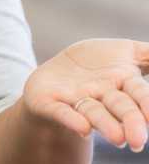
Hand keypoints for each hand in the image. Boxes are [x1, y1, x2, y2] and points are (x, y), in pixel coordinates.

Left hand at [22, 38, 148, 150]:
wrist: (56, 75)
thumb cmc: (96, 63)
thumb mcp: (124, 51)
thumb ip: (148, 54)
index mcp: (124, 82)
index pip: (140, 94)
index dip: (148, 104)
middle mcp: (103, 95)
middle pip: (121, 107)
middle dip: (131, 122)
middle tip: (138, 140)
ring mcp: (78, 100)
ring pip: (94, 113)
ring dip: (105, 125)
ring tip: (118, 139)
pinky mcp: (51, 103)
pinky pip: (61, 112)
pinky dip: (71, 119)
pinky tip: (83, 128)